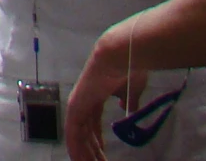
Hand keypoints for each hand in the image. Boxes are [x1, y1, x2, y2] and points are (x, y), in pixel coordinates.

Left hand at [65, 23, 148, 160]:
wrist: (121, 55)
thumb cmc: (129, 69)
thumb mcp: (131, 90)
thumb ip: (127, 99)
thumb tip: (125, 107)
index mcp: (96, 95)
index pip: (93, 123)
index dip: (97, 140)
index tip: (103, 155)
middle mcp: (85, 100)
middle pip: (86, 132)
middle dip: (91, 150)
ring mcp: (79, 102)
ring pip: (79, 135)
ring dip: (84, 152)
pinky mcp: (76, 105)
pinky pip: (74, 132)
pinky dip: (76, 147)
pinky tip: (79, 160)